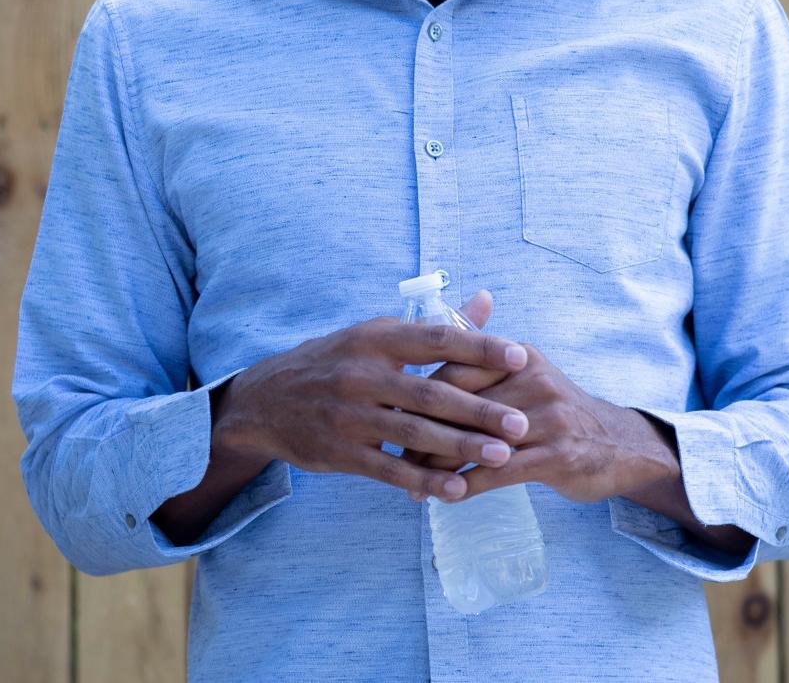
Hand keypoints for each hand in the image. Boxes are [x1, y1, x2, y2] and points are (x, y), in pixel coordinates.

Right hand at [211, 292, 531, 502]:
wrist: (266, 399)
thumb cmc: (337, 361)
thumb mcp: (377, 333)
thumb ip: (435, 324)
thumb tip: (486, 300)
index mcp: (377, 337)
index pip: (436, 339)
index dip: (480, 348)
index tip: (521, 357)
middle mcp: (362, 373)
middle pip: (430, 392)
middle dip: (479, 409)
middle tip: (521, 422)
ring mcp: (349, 415)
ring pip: (414, 434)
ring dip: (461, 447)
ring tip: (503, 455)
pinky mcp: (340, 453)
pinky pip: (389, 470)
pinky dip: (425, 481)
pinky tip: (458, 489)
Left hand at [403, 337, 656, 504]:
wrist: (618, 444)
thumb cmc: (555, 412)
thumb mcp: (524, 377)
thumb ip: (480, 368)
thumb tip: (423, 366)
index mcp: (518, 356)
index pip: (457, 367)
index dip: (422, 395)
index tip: (395, 416)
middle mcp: (533, 379)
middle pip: (462, 404)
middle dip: (424, 432)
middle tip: (396, 456)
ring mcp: (548, 417)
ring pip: (477, 439)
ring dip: (439, 465)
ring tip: (413, 484)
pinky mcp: (557, 455)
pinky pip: (500, 471)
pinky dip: (467, 485)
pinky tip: (445, 498)